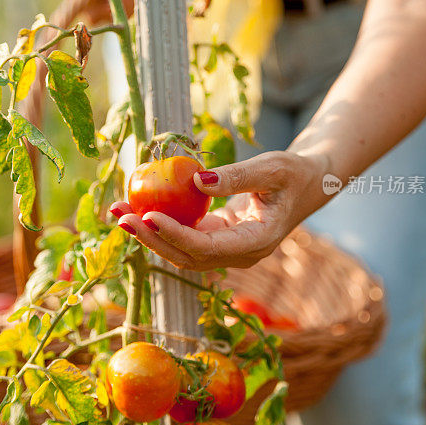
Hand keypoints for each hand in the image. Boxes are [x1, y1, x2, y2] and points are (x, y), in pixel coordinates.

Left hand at [110, 151, 327, 270]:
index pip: (206, 248)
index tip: (147, 216)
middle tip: (120, 216)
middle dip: (150, 239)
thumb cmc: (294, 173)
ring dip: (148, 235)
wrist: (306, 184)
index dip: (174, 235)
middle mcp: (239, 255)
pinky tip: (137, 207)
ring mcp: (227, 250)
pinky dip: (160, 225)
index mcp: (256, 243)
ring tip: (119, 211)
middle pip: (187, 256)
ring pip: (181, 251)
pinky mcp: (218, 239)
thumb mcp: (273, 168)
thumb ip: (237, 176)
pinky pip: (184, 237)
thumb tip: (195, 180)